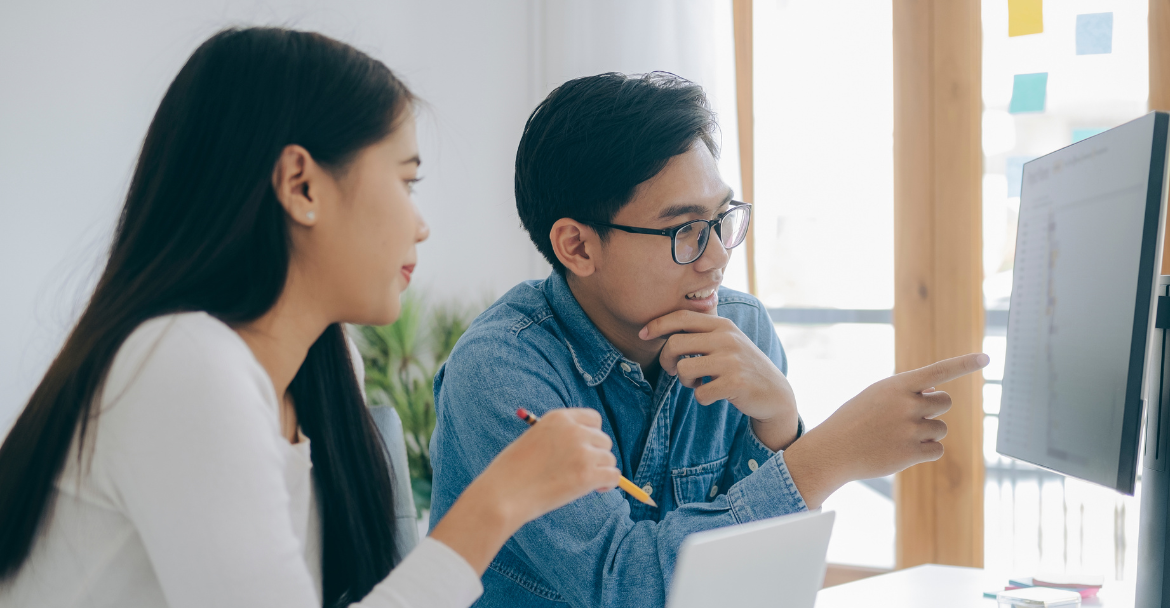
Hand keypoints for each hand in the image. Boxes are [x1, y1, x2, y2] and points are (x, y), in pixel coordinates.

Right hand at [430, 408, 619, 574]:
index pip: (593, 419)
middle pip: (603, 440)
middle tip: (583, 471)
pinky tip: (597, 490)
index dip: (592, 435)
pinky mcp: (588, 475)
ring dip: (601, 471)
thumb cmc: (511, 472)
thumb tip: (586, 448)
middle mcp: (574, 431)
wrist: (502, 495)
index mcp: (559, 418)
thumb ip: (559, 438)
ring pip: (609, 459)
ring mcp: (582, 452)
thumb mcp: (534, 439)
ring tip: (586, 484)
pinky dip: (609, 484)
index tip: (586, 450)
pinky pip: (614, 476)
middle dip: (596, 455)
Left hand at [640, 310, 797, 449]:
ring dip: (684, 381)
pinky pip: (699, 393)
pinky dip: (701, 397)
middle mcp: (727, 338)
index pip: (681, 316)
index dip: (657, 324)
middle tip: (671, 371)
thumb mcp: (726, 342)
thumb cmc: (741, 367)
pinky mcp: (735, 382)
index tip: (642, 334)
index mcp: (722, 325)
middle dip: (665, 360)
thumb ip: (702, 332)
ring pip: (683, 368)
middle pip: (675, 343)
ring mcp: (732, 360)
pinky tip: (713, 394)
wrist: (775, 393)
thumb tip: (662, 327)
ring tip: (697, 383)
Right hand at [783, 353, 989, 508]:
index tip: (986, 357)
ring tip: (899, 437)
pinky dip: (925, 451)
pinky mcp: (911, 453)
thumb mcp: (876, 396)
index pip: (938, 371)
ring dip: (927, 433)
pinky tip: (902, 451)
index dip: (964, 364)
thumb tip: (936, 393)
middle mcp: (906, 405)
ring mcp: (909, 429)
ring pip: (940, 428)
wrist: (833, 450)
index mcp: (897, 385)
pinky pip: (937, 449)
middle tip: (911, 417)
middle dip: (933, 409)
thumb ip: (906, 392)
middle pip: (944, 403)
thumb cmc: (855, 420)